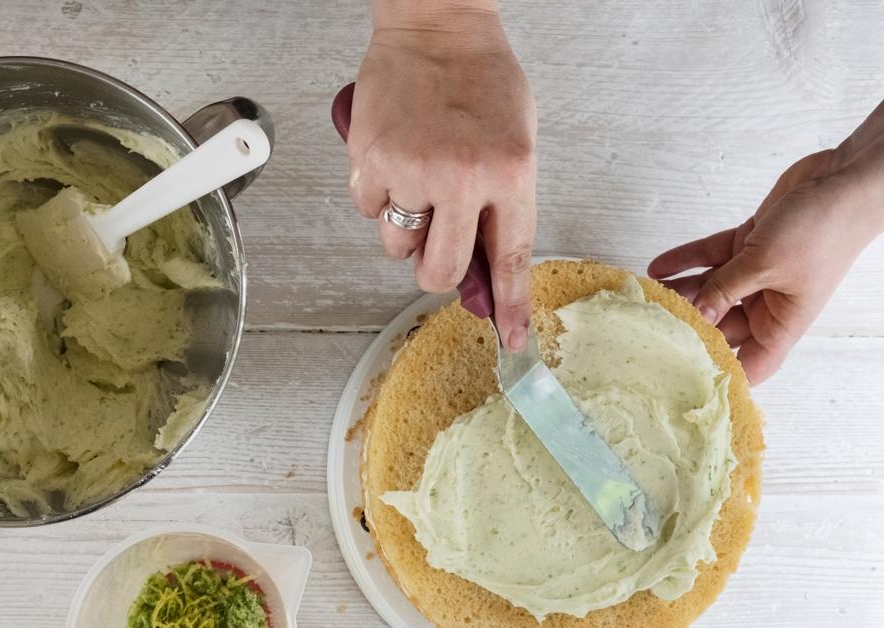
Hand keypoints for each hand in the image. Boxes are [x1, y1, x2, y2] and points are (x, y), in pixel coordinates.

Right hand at [349, 0, 536, 349]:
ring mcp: (414, 170)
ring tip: (414, 180)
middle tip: (434, 243)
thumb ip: (502, 206)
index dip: (510, 306)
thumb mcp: (515, 143)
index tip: (511, 340)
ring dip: (404, 227)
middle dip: (435, 269)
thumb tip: (485, 272)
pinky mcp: (371, 159)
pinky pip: (368, 209)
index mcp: (511, 174)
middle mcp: (463, 177)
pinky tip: (391, 160)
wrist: (436, 27)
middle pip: (440, 271)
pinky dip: (376, 194)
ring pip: (398, 245)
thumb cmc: (480, 81)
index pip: (511, 258)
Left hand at [648, 86, 883, 383]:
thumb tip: (695, 316)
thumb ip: (725, 289)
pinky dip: (687, 261)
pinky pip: (712, 258)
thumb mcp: (765, 265)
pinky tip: (658, 267)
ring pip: (711, 290)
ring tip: (647, 295)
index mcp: (784, 321)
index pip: (752, 362)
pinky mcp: (749, 246)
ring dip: (681, 291)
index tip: (688, 378)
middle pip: (722, 325)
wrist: (843, 180)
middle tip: (651, 328)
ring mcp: (758, 273)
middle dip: (690, 325)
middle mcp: (770, 302)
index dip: (724, 372)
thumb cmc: (823, 230)